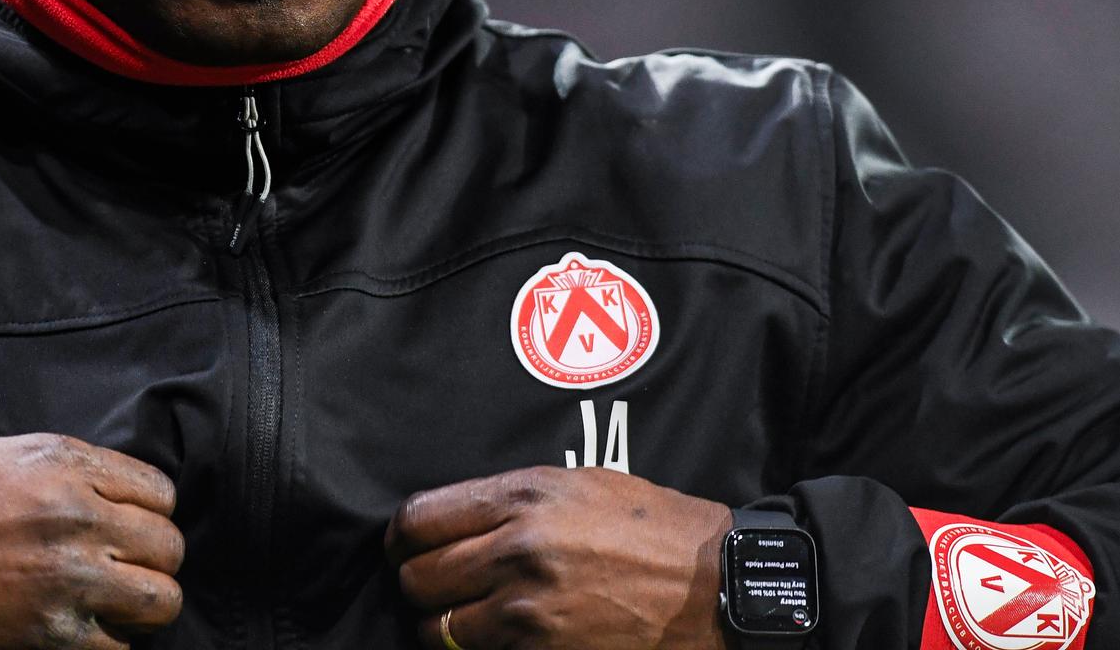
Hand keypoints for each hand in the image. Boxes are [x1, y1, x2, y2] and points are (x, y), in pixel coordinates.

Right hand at [0, 432, 183, 649]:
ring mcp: (66, 577)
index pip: (160, 493)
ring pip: (160, 601)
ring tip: (117, 604)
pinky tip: (83, 629)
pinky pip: (118, 648)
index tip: (130, 526)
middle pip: (168, 547)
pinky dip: (108, 643)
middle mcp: (77, 516)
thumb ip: (70, 470)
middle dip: (152, 560)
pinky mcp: (49, 632)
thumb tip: (119, 495)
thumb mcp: (7, 453)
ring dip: (143, 605)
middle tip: (126, 567)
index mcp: (66, 463)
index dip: (150, 513)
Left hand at [384, 466, 732, 649]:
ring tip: (469, 617)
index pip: (418, 520)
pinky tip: (502, 638)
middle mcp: (516, 551)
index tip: (407, 547)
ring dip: (446, 626)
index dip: (402, 539)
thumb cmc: (652, 527)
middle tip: (437, 586)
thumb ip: (510, 500)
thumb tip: (454, 519)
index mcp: (521, 498)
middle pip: (418, 578)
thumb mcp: (578, 485)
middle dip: (419, 584)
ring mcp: (528, 611)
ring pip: (439, 629)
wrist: (716, 586)